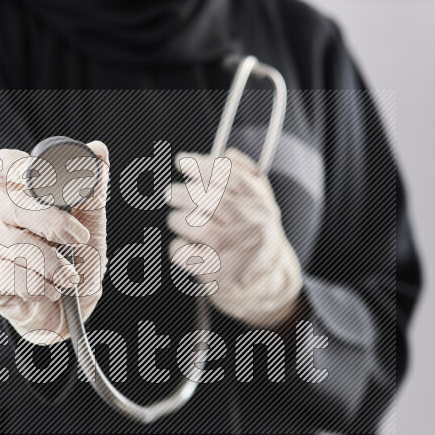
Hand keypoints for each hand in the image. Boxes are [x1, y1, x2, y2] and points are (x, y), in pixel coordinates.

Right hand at [0, 141, 109, 344]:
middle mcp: (1, 215)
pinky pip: (9, 275)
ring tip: (70, 277)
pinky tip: (48, 290)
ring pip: (18, 244)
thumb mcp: (91, 225)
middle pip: (15, 204)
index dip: (14, 166)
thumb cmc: (75, 262)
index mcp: (24, 194)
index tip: (34, 176)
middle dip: (53, 223)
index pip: (5, 165)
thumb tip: (98, 150)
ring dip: (54, 265)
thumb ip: (93, 191)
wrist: (67, 313)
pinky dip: (39, 286)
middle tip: (78, 240)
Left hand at [167, 148, 301, 326]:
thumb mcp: (257, 202)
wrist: (264, 282)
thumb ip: (242, 174)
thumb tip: (222, 152)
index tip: (181, 161)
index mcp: (262, 205)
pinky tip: (183, 245)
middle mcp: (254, 226)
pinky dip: (178, 247)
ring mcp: (238, 252)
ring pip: (196, 226)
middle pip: (212, 200)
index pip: (232, 178)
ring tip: (176, 220)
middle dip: (183, 193)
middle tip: (170, 193)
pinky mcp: (221, 274)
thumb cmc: (252, 233)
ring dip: (178, 220)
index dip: (203, 166)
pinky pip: (186, 254)